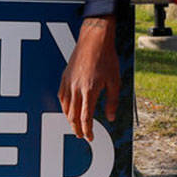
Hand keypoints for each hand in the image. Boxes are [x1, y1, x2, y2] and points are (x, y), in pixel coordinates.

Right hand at [58, 16, 119, 141]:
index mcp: (89, 90)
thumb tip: (111, 118)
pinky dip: (64, 106)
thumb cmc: (106, 58)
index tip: (90, 138)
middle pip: (73, 115)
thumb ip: (112, 101)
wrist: (94, 39)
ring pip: (65, 107)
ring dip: (69, 119)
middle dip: (76, 128)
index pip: (86, 117)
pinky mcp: (65, 76)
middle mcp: (76, 88)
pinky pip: (61, 96)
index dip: (88, 130)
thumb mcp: (115, 81)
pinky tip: (67, 109)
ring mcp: (68, 82)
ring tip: (74, 126)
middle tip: (81, 136)